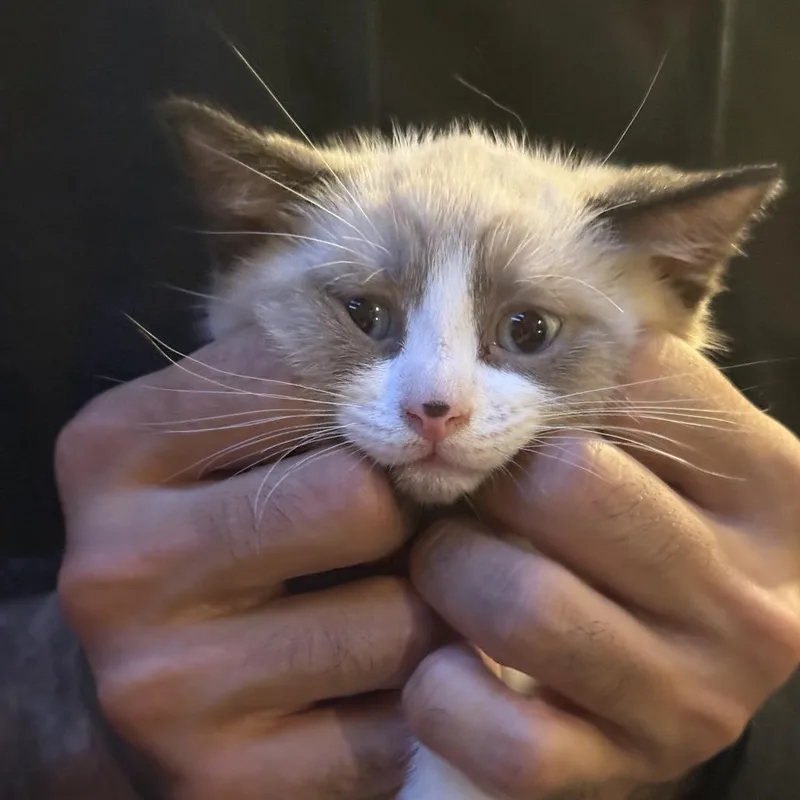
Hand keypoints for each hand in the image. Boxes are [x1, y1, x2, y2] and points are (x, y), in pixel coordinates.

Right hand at [56, 329, 437, 799]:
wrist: (135, 685)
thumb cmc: (205, 535)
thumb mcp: (216, 442)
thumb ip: (301, 392)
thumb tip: (434, 381)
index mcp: (114, 450)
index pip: (300, 377)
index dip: (374, 399)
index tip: (396, 424)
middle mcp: (119, 567)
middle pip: (357, 498)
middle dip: (405, 510)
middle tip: (405, 524)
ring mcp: (163, 687)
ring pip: (398, 620)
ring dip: (423, 610)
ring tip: (384, 606)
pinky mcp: (223, 782)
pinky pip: (397, 728)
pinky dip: (416, 699)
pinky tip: (378, 685)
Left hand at [404, 333, 799, 798]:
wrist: (693, 664)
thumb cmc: (664, 530)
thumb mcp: (678, 453)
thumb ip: (620, 390)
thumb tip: (501, 347)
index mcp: (773, 491)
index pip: (639, 383)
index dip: (554, 390)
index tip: (523, 421)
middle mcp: (749, 601)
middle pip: (567, 486)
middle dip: (492, 483)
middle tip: (472, 495)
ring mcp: (690, 699)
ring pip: (522, 603)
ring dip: (450, 575)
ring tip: (450, 568)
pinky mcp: (619, 770)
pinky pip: (502, 736)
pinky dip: (442, 692)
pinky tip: (445, 663)